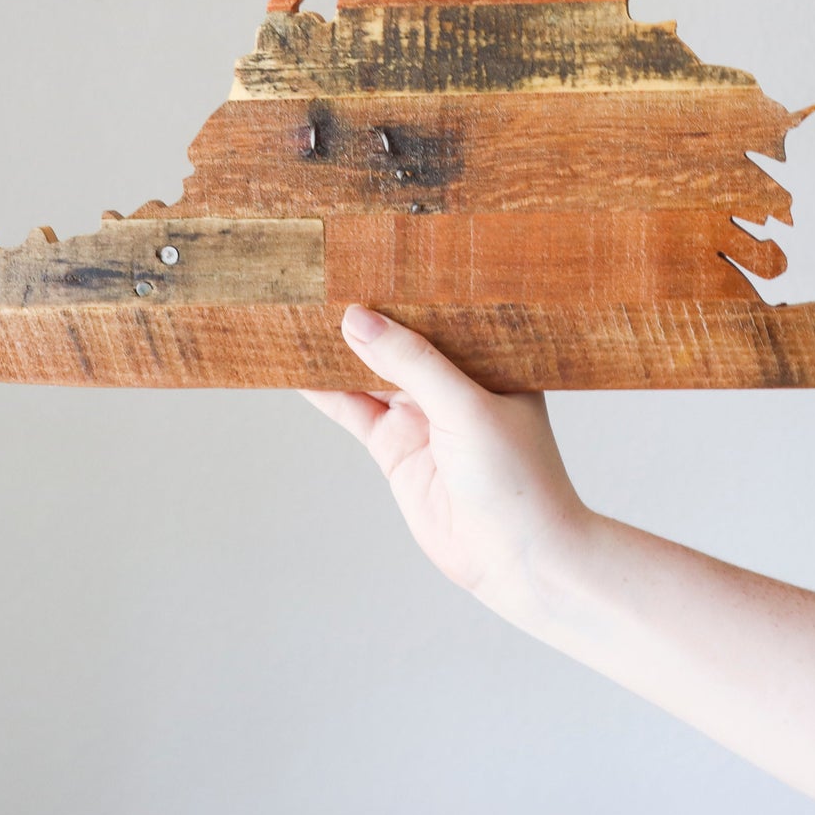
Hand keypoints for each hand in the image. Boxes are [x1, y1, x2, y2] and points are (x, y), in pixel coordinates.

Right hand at [301, 304, 590, 627]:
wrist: (516, 560)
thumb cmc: (517, 479)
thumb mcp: (466, 406)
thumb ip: (411, 362)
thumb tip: (357, 318)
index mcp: (489, 357)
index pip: (440, 310)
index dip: (404, 284)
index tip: (366, 255)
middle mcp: (455, 382)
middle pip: (399, 338)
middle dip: (366, 313)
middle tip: (321, 277)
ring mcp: (422, 415)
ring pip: (370, 372)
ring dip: (337, 351)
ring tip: (299, 314)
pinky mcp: (396, 448)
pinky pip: (353, 410)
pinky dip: (325, 392)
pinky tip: (297, 370)